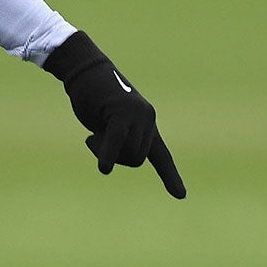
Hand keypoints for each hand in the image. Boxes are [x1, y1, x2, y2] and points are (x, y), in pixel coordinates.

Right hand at [43, 31, 185, 198]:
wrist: (85, 71)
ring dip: (106, 151)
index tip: (181, 196)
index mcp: (147, 125)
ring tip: (93, 131)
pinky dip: (108, 155)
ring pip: (128, 154)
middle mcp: (148, 120)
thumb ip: (117, 143)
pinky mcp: (121, 112)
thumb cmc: (93, 99)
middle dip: (116, 157)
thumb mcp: (107, 126)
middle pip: (137, 159)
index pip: (161, 156)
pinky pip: (117, 142)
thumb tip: (115, 159)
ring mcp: (137, 115)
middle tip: (96, 138)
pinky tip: (103, 167)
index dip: (170, 176)